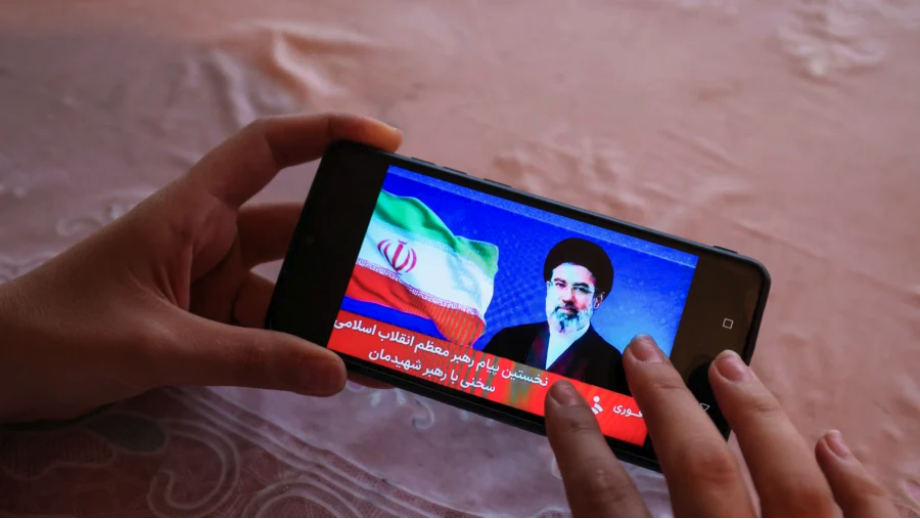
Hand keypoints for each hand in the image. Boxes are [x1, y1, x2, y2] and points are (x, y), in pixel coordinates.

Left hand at [0, 113, 401, 422]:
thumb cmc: (57, 335)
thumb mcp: (157, 346)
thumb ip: (248, 359)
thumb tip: (335, 374)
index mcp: (190, 212)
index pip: (266, 150)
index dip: (327, 134)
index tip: (385, 145)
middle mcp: (206, 238)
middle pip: (294, 226)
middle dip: (346, 242)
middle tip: (403, 261)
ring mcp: (207, 283)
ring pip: (285, 284)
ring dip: (324, 306)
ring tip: (378, 329)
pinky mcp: (205, 323)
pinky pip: (264, 326)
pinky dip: (296, 344)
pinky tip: (331, 365)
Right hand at [545, 336, 897, 516]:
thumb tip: (546, 510)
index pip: (609, 506)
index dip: (578, 446)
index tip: (562, 399)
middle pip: (701, 474)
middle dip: (667, 404)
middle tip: (644, 351)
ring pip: (791, 484)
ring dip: (757, 417)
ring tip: (731, 365)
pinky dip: (856, 480)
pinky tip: (835, 441)